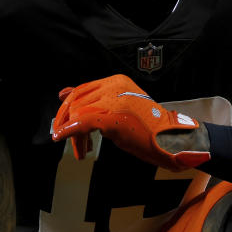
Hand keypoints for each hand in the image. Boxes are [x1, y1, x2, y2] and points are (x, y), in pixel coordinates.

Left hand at [52, 74, 210, 170]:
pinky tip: (61, 138)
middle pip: (77, 101)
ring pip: (79, 113)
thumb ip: (94, 99)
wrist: (171, 137)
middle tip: (64, 138)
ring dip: (74, 134)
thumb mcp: (118, 105)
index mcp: (116, 81)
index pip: (81, 89)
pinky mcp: (114, 117)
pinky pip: (83, 122)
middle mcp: (114, 86)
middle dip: (67, 122)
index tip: (61, 122)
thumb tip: (62, 93)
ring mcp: (114, 100)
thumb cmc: (147, 125)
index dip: (67, 107)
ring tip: (81, 150)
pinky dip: (69, 131)